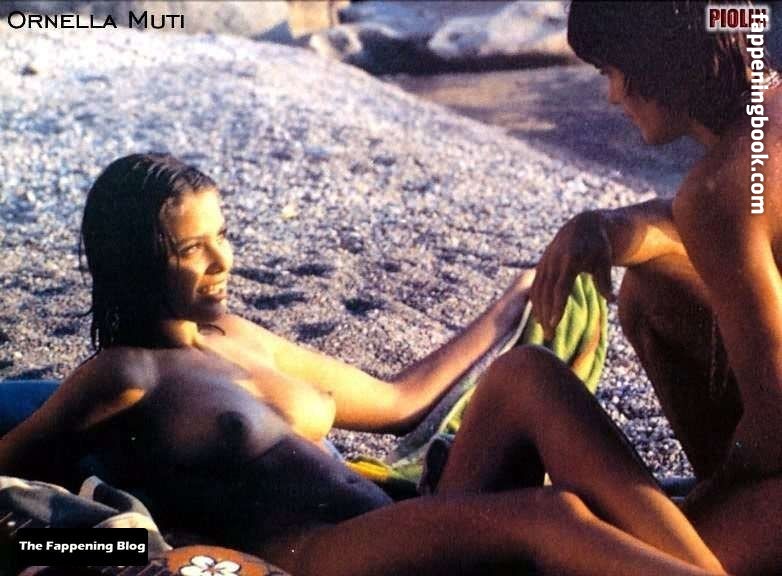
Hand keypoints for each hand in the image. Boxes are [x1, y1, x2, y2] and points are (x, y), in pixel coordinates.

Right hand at [531, 211, 614, 338]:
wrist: (582, 226)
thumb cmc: (598, 246)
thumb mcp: (605, 260)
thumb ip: (605, 280)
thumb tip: (611, 300)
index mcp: (570, 260)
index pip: (560, 287)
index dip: (557, 306)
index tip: (555, 323)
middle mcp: (554, 261)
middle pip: (546, 293)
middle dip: (546, 315)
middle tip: (550, 336)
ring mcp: (545, 263)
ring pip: (538, 291)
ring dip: (539, 312)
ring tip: (546, 331)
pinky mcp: (541, 265)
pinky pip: (536, 287)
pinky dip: (536, 303)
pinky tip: (539, 318)